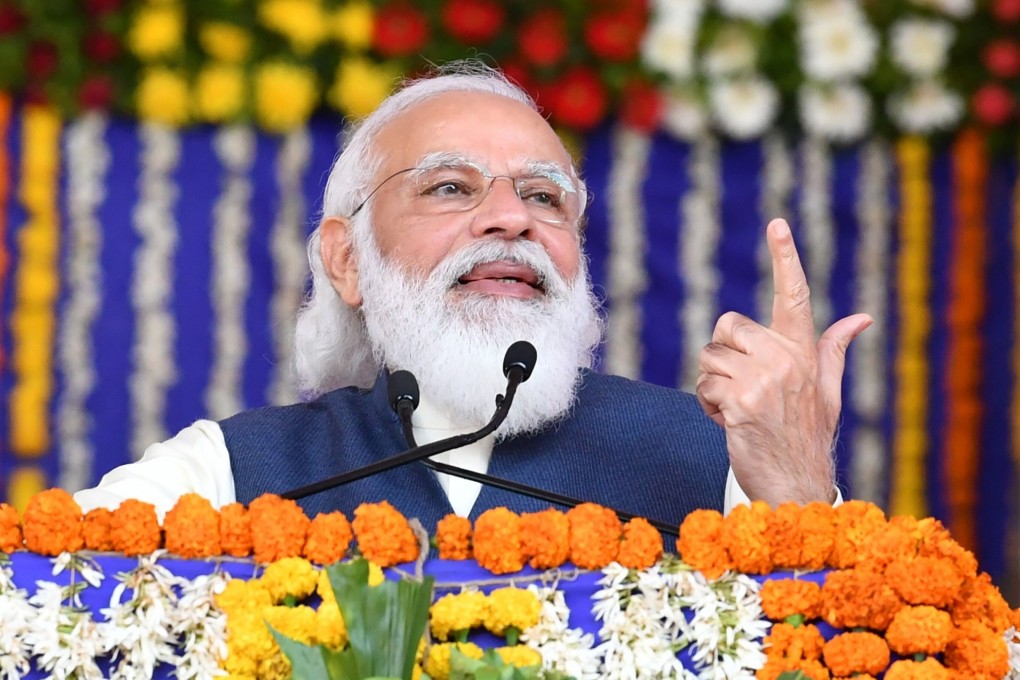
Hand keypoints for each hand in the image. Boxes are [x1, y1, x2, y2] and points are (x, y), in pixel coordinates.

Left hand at [695, 218, 871, 505]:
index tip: (777, 224)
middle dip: (722, 354)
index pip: (794, 296)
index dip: (786, 257)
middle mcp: (786, 360)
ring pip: (709, 357)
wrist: (795, 483)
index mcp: (804, 351)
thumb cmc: (807, 434)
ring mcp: (764, 380)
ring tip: (738, 409)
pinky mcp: (741, 400)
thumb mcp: (828, 390)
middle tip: (741, 386)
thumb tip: (861, 317)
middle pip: (727, 325)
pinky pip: (704, 385)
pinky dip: (708, 405)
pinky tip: (730, 423)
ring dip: (713, 384)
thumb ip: (834, 349)